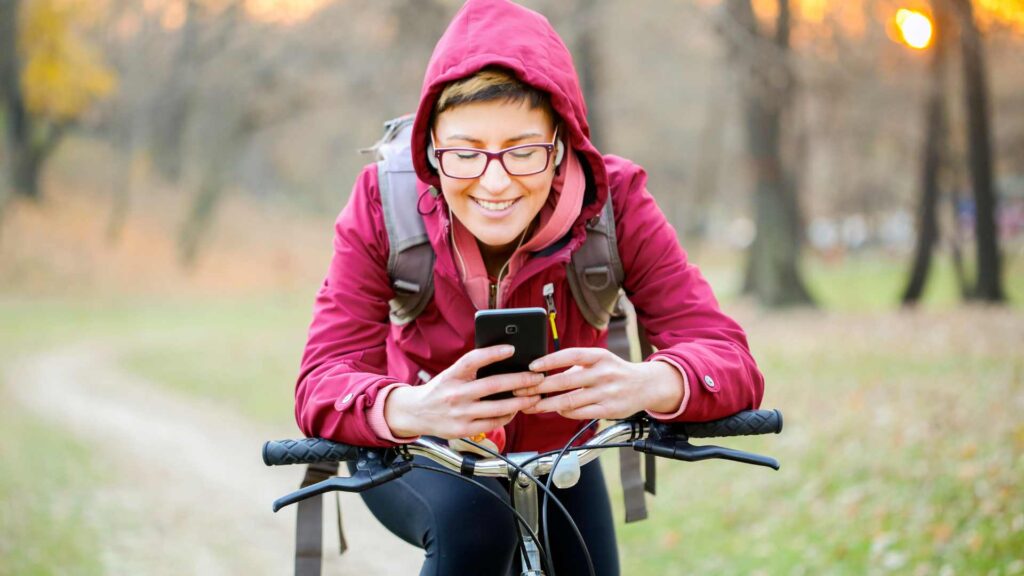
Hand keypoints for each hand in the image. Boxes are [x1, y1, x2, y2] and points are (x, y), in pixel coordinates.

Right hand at [384, 345, 542, 438]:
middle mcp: (455, 394)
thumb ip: (471, 370)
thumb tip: (504, 362)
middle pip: (493, 385)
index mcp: (451, 375)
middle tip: (537, 376)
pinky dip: (508, 416)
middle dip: (520, 380)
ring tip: (534, 395)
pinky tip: (516, 410)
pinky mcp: (464, 430)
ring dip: (520, 401)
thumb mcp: (450, 375)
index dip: (492, 353)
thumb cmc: (440, 390)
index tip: (511, 348)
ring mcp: (460, 414)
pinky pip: (493, 423)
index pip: (473, 360)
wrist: (415, 413)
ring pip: (498, 407)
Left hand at [516, 348, 683, 419]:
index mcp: (599, 356)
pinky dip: (564, 412)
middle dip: (540, 387)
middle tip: (522, 389)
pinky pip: (580, 413)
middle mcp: (604, 373)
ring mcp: (607, 392)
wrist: (646, 386)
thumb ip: (576, 365)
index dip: (550, 360)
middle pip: (565, 381)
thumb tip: (544, 371)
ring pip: (569, 400)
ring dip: (546, 404)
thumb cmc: (614, 371)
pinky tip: (555, 409)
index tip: (532, 366)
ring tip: (530, 405)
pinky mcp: (609, 410)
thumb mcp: (599, 360)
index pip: (571, 355)